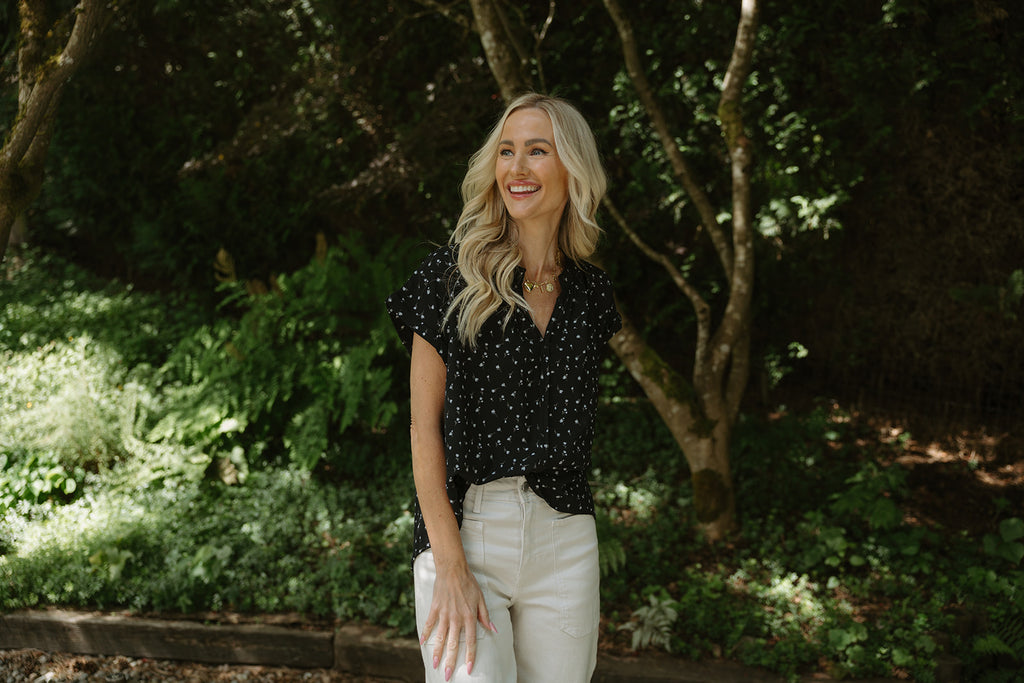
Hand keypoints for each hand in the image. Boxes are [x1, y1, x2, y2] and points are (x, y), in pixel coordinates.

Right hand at [420, 559, 497, 679]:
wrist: (453, 569)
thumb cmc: (469, 583)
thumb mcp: (481, 599)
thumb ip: (485, 616)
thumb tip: (493, 630)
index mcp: (469, 617)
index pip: (471, 641)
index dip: (470, 657)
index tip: (469, 669)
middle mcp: (456, 618)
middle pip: (454, 644)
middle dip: (451, 661)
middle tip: (447, 675)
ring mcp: (444, 614)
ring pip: (441, 637)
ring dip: (437, 652)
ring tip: (435, 664)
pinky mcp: (435, 608)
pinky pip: (429, 623)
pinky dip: (425, 633)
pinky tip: (423, 643)